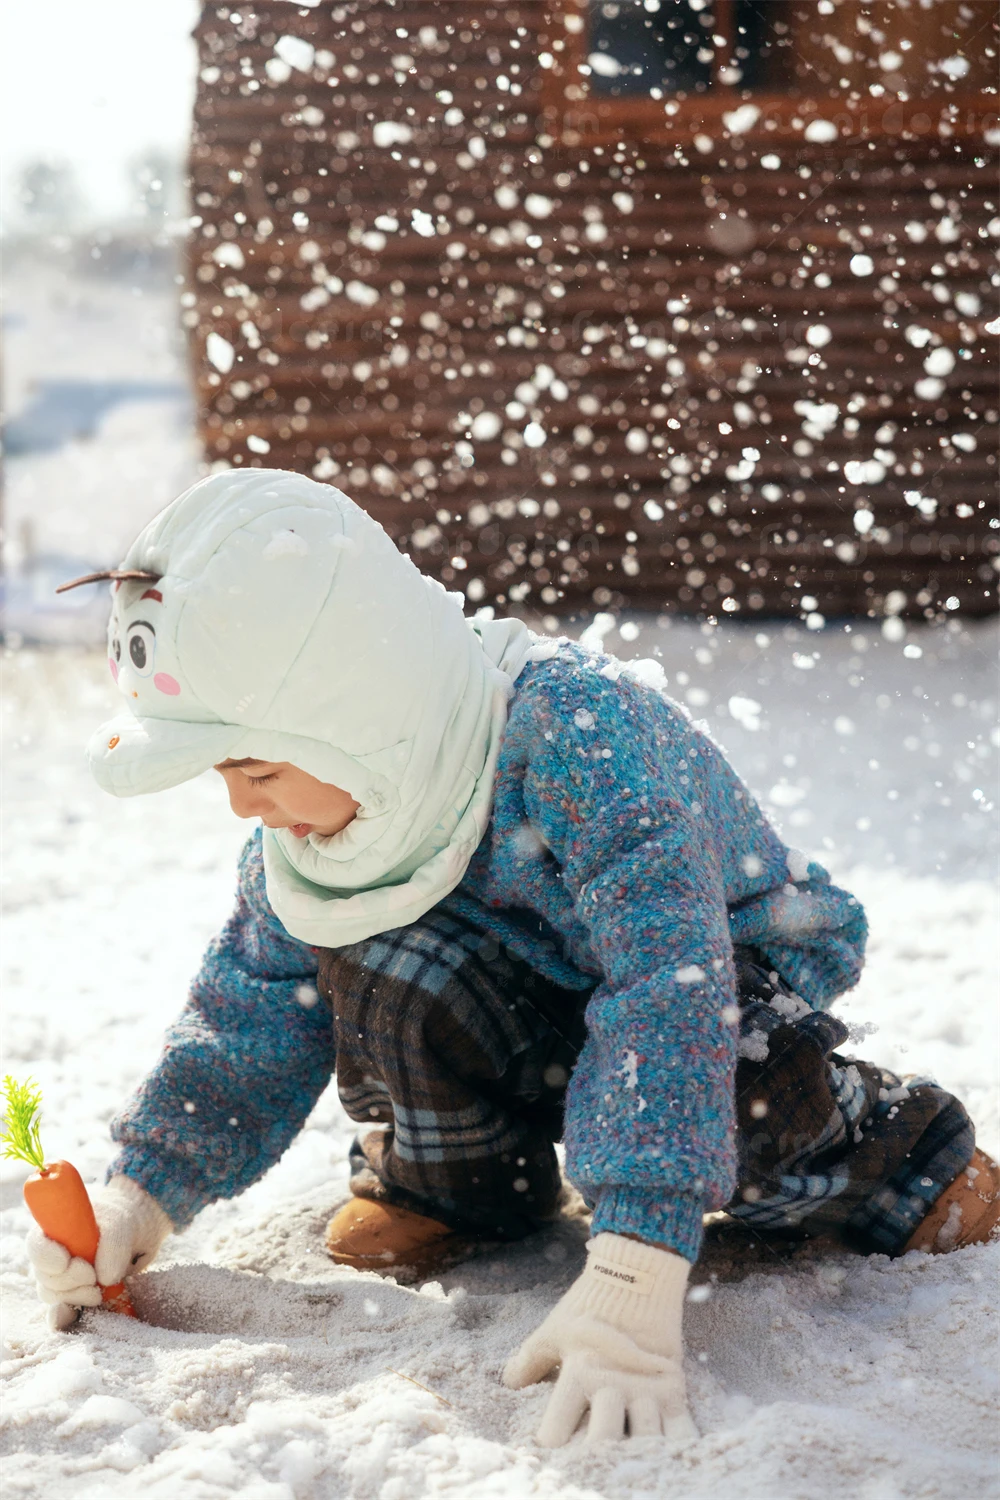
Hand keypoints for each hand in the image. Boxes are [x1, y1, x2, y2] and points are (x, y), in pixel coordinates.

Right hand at [28, 1175, 171, 1329]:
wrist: (135, 1231)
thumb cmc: (119, 1219)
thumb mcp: (120, 1223)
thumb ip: (113, 1244)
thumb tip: (104, 1278)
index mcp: (55, 1230)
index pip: (37, 1246)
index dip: (47, 1258)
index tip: (66, 1262)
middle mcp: (52, 1256)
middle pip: (45, 1277)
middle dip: (69, 1281)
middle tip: (92, 1276)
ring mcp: (61, 1278)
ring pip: (55, 1296)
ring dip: (75, 1297)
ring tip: (98, 1291)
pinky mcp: (74, 1295)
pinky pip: (66, 1311)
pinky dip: (75, 1313)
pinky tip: (87, 1309)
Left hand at [503, 1232, 696, 1445]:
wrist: (638, 1272)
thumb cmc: (590, 1303)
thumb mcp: (553, 1330)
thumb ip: (530, 1361)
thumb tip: (509, 1383)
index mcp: (577, 1373)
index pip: (557, 1428)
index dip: (552, 1446)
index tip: (550, 1451)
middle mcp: (611, 1385)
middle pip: (603, 1442)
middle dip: (595, 1456)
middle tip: (591, 1460)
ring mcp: (645, 1388)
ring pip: (645, 1441)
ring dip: (636, 1454)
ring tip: (628, 1459)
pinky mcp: (674, 1387)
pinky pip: (681, 1430)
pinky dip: (676, 1446)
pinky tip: (668, 1453)